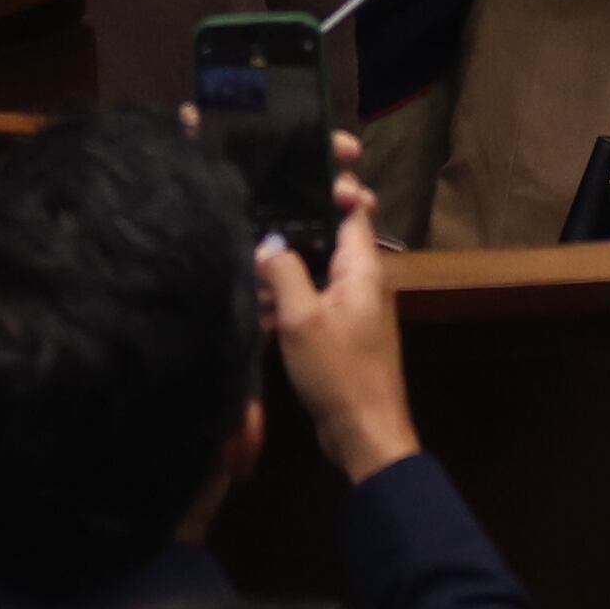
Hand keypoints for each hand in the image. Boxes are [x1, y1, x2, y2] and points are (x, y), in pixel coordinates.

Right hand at [256, 168, 416, 484]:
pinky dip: (286, 301)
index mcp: (363, 266)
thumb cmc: (339, 371)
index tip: (292, 175)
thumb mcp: (301, 318)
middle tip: (253, 213)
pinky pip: (310, 300)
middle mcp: (362, 279)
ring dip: (283, 270)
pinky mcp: (338, 331)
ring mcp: (351, 306)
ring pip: (314, 269)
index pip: (352, 207)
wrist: (364, 434)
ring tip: (245, 259)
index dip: (328, 186)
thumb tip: (266, 243)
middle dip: (292, 228)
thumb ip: (282, 272)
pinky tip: (255, 307)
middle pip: (328, 235)